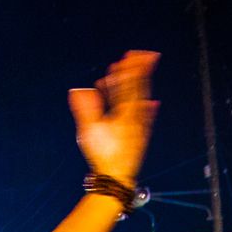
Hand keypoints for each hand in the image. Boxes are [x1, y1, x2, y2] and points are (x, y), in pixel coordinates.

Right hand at [68, 50, 159, 186]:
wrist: (117, 177)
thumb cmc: (104, 156)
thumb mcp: (90, 131)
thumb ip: (86, 109)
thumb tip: (78, 90)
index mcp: (125, 113)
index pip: (130, 85)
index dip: (131, 68)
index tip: (132, 54)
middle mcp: (136, 117)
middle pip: (140, 88)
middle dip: (138, 70)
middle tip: (141, 55)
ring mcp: (139, 126)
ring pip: (141, 99)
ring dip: (137, 85)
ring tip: (132, 73)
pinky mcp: (139, 135)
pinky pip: (144, 115)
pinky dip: (146, 105)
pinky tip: (153, 103)